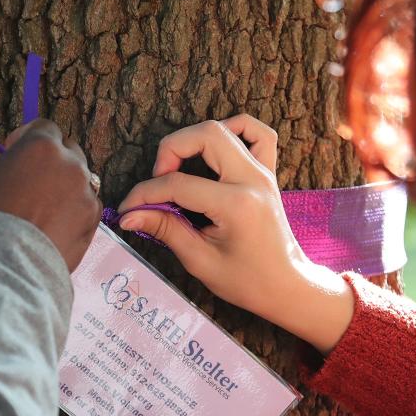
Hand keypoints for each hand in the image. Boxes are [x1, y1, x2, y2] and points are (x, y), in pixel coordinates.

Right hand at [0, 119, 101, 271]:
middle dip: (54, 160)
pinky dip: (77, 211)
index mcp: (40, 146)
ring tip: (47, 209)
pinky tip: (59, 227)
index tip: (18, 151)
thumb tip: (22, 173)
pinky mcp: (95, 218)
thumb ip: (14, 167)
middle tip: (36, 181)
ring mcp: (86, 191)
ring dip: (67, 187)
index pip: (44, 128)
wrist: (8, 266)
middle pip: (69, 150)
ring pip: (82, 180)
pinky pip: (88, 206)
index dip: (30, 138)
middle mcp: (70, 163)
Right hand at [118, 114, 353, 352]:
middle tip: (159, 182)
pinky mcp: (269, 174)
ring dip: (196, 139)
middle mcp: (252, 180)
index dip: (145, 194)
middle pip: (205, 135)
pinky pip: (258, 134)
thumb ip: (165, 230)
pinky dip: (235, 130)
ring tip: (181, 167)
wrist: (286, 287)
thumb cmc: (247, 281)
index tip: (128, 210)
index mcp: (236, 205)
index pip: (178, 184)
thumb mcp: (200, 261)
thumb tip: (130, 216)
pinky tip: (215, 149)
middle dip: (170, 151)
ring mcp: (264, 173)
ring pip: (227, 128)